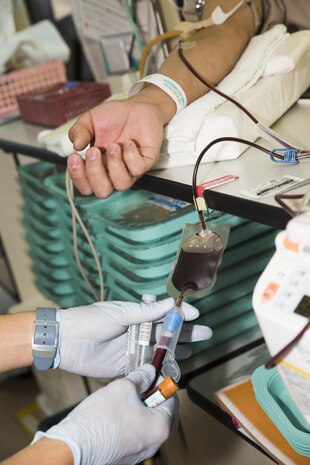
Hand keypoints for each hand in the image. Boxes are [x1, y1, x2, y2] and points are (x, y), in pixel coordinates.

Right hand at [33, 365, 176, 464]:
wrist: (74, 446)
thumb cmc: (100, 419)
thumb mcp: (123, 387)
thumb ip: (141, 378)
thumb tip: (149, 371)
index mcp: (160, 427)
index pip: (172, 398)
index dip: (162, 382)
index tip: (153, 373)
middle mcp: (154, 444)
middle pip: (164, 414)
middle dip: (155, 397)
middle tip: (142, 384)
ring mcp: (140, 453)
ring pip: (149, 425)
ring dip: (143, 409)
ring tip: (127, 397)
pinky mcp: (126, 456)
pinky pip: (137, 435)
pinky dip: (133, 422)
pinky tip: (118, 412)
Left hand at [55, 297, 211, 377]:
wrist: (64, 342)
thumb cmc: (89, 320)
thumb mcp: (118, 313)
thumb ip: (143, 311)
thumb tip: (169, 302)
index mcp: (134, 314)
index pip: (162, 313)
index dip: (179, 314)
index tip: (196, 315)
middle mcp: (136, 330)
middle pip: (166, 332)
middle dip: (186, 332)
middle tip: (207, 332)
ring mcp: (132, 348)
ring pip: (160, 349)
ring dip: (177, 350)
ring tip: (196, 349)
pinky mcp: (125, 365)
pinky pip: (147, 367)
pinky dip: (160, 368)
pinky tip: (175, 368)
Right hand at [67, 97, 164, 197]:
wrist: (138, 107)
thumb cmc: (115, 117)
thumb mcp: (90, 120)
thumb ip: (79, 131)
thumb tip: (75, 145)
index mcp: (98, 166)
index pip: (86, 186)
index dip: (78, 178)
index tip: (75, 157)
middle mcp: (113, 172)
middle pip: (102, 192)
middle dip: (95, 173)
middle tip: (94, 151)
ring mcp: (130, 170)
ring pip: (122, 184)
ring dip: (115, 164)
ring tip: (114, 145)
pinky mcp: (146, 163)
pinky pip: (137, 170)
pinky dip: (131, 155)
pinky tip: (129, 142)